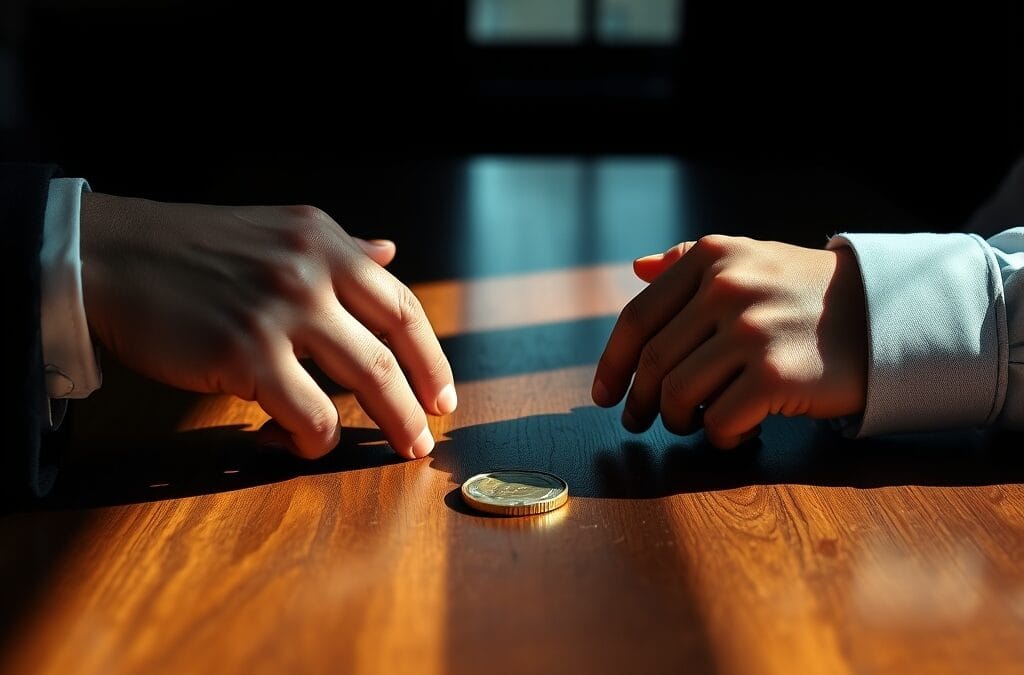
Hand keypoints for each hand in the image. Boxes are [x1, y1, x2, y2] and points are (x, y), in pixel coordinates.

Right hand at [80, 194, 455, 458]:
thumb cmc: (192, 251)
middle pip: (392, 347)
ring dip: (391, 424)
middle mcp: (311, 270)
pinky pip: (308, 413)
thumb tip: (388, 251)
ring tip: (397, 448)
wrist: (108, 256)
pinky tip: (303, 443)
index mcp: (324, 241)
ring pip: (366, 381)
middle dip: (420, 400)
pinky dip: (316, 438)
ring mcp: (280, 310)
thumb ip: (338, 249)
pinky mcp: (244, 352)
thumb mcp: (276, 232)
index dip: (431, 356)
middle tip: (427, 436)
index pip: (401, 304)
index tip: (442, 392)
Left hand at [592, 235, 867, 447]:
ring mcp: (751, 331)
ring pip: (678, 397)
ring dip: (678, 421)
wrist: (885, 312)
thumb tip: (638, 268)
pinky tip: (737, 432)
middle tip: (641, 421)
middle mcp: (726, 288)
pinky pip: (720, 422)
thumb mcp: (749, 257)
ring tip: (695, 423)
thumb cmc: (804, 292)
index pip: (637, 320)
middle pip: (653, 364)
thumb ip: (688, 261)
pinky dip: (720, 437)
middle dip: (640, 402)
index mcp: (710, 258)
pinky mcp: (776, 375)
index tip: (604, 394)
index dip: (613, 364)